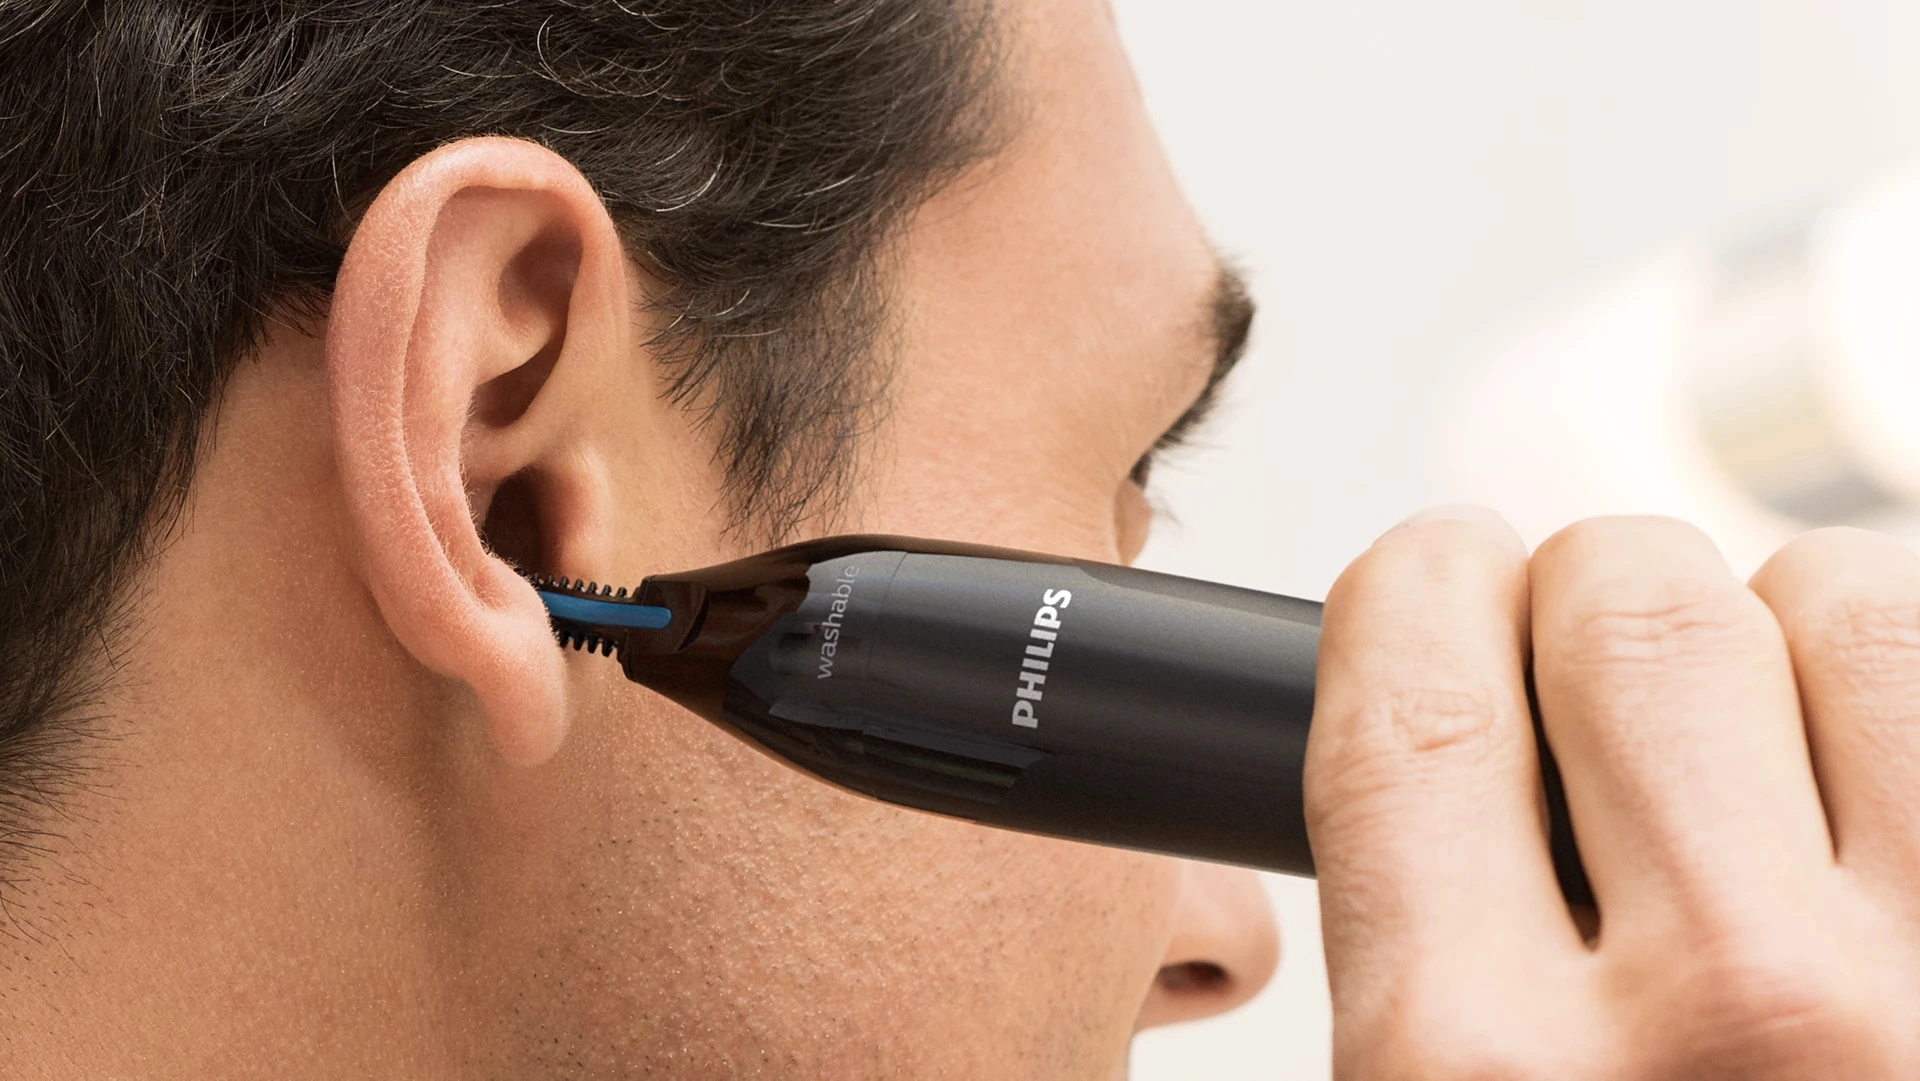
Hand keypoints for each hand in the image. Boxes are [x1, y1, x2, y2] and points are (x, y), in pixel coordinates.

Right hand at [1305, 509, 1919, 1077]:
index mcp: (1481, 1070)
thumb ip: (1412, 943)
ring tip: (1774, 750)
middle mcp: (1726, 1015)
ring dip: (1796, 635)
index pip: (1417, 705)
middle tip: (1611, 675)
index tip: (1444, 576)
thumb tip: (1444, 706)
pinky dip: (1905, 718)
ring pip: (1854, 611)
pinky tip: (1871, 813)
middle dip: (1603, 597)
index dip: (1423, 596)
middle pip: (1633, 607)